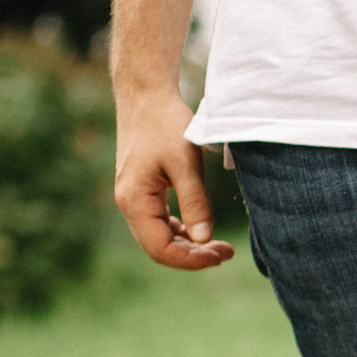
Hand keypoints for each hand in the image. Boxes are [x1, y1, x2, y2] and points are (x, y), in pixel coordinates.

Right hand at [113, 88, 234, 268]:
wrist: (147, 96)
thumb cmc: (166, 124)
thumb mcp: (186, 163)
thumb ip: (195, 202)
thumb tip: (204, 240)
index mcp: (135, 200)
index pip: (160, 249)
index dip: (191, 260)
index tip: (222, 255)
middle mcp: (129, 203)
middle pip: (159, 248)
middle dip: (193, 256)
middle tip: (227, 252)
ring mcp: (134, 198)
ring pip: (159, 237)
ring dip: (189, 246)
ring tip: (220, 245)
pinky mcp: (143, 191)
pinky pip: (160, 223)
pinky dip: (182, 231)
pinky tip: (202, 230)